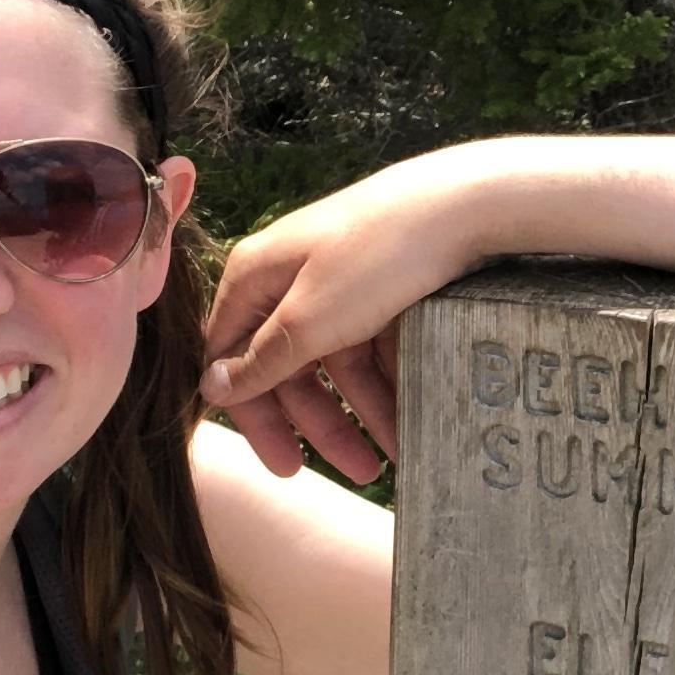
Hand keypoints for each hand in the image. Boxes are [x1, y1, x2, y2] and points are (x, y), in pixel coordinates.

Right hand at [203, 155, 491, 480]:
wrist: (463, 203)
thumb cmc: (377, 254)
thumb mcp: (311, 318)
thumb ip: (261, 359)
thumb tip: (210, 388)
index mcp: (254, 278)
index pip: (230, 359)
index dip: (255, 415)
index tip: (284, 465)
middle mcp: (288, 280)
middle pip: (289, 367)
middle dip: (323, 425)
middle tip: (359, 471)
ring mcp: (336, 283)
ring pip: (337, 363)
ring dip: (365, 413)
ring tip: (397, 455)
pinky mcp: (379, 286)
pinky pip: (372, 346)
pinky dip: (388, 383)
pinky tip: (411, 417)